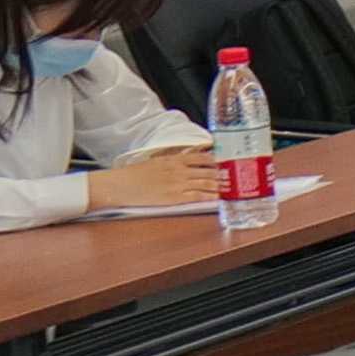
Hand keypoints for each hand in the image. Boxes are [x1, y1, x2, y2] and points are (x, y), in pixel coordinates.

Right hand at [85, 145, 224, 212]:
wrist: (118, 185)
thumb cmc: (132, 175)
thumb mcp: (155, 162)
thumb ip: (172, 161)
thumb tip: (187, 161)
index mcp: (173, 160)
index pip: (203, 157)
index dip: (217, 161)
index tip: (227, 163)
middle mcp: (179, 170)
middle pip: (209, 170)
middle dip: (224, 174)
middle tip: (236, 177)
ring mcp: (178, 184)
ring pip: (207, 183)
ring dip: (221, 186)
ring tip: (232, 188)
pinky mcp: (174, 198)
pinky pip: (198, 196)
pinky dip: (210, 197)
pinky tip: (219, 198)